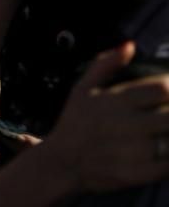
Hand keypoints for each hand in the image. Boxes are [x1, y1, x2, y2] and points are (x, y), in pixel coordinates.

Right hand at [45, 42, 168, 192]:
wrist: (62, 163)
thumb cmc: (74, 122)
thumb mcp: (82, 88)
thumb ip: (106, 64)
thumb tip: (130, 45)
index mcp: (115, 101)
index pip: (162, 89)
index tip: (168, 91)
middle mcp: (127, 124)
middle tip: (165, 111)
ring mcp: (135, 151)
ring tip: (161, 129)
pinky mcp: (140, 173)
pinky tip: (162, 149)